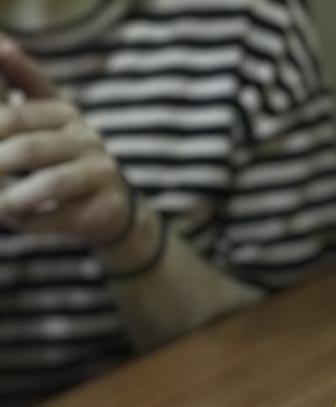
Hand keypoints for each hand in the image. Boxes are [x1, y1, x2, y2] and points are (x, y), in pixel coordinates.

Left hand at [0, 37, 130, 244]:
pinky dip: (33, 221)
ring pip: (50, 183)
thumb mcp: (44, 120)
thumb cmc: (64, 159)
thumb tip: (2, 44)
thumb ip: (20, 83)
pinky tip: (14, 220)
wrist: (113, 207)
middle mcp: (87, 139)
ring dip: (13, 198)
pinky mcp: (107, 207)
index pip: (15, 117)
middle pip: (30, 150)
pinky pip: (64, 215)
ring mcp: (100, 173)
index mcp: (64, 113)